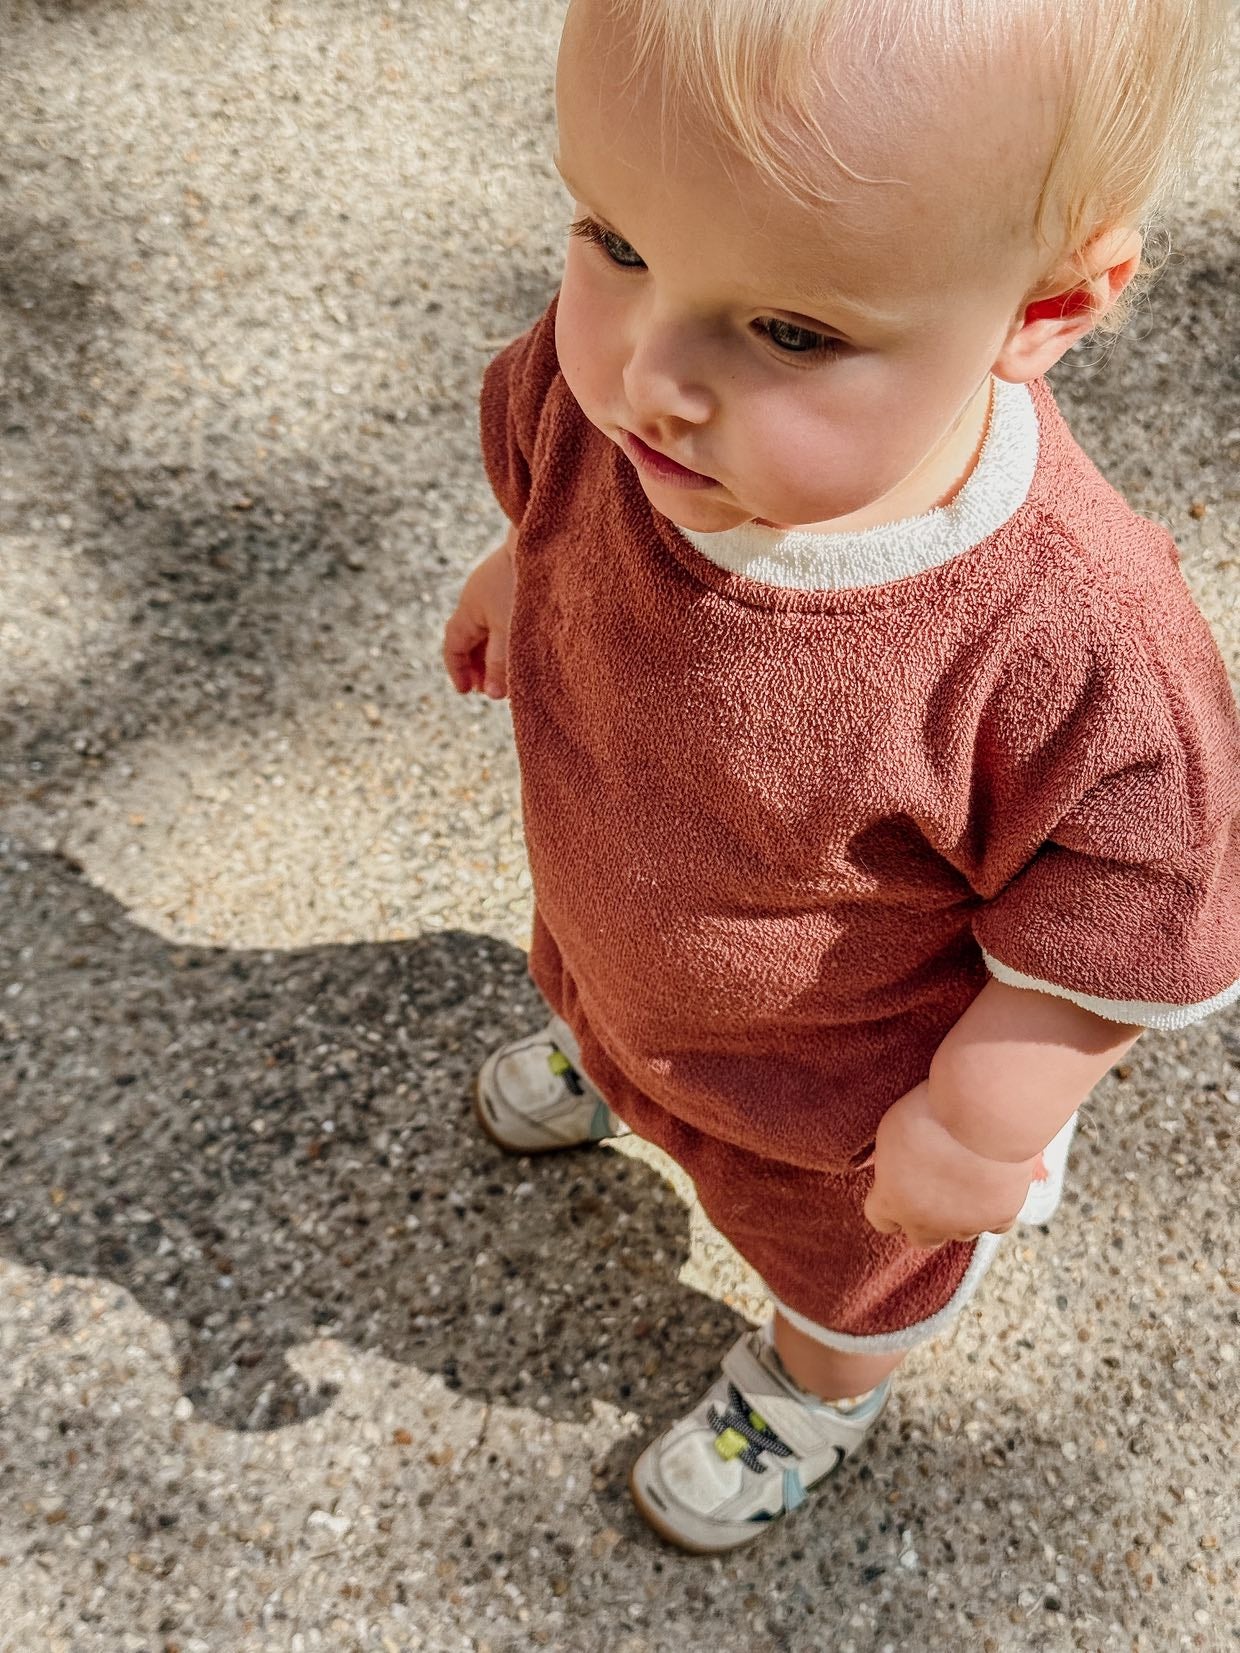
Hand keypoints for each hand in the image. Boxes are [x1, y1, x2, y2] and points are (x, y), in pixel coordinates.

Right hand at [442, 530, 517, 698]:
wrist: (543, 536)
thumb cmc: (523, 583)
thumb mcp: (510, 631)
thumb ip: (500, 663)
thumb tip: (493, 694)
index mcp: (469, 609)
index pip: (453, 645)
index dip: (457, 670)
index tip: (467, 691)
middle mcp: (477, 596)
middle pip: (470, 637)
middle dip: (477, 665)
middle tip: (491, 687)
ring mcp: (496, 585)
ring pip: (489, 626)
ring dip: (495, 650)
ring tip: (510, 671)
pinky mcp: (516, 578)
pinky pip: (504, 613)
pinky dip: (508, 633)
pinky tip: (525, 642)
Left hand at [862, 1080, 1039, 1250]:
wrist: (981, 1115)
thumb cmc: (930, 1112)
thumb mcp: (891, 1131)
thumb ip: (892, 1161)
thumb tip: (897, 1168)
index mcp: (892, 1200)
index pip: (881, 1219)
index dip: (889, 1202)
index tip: (897, 1185)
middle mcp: (926, 1222)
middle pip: (922, 1237)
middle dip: (925, 1218)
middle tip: (934, 1187)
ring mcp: (965, 1224)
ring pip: (960, 1233)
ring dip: (961, 1215)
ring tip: (966, 1181)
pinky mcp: (999, 1217)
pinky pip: (996, 1226)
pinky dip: (994, 1210)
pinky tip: (993, 1188)